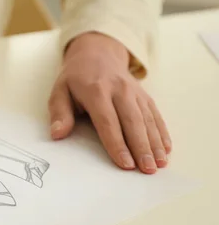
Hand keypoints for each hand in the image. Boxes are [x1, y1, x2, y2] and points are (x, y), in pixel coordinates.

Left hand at [48, 33, 171, 173]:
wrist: (97, 54)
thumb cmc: (75, 79)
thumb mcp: (59, 91)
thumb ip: (59, 113)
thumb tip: (57, 134)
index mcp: (96, 90)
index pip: (107, 121)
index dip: (116, 143)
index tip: (125, 163)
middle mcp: (119, 90)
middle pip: (132, 122)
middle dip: (141, 148)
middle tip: (147, 170)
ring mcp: (135, 92)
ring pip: (147, 120)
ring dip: (155, 143)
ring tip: (159, 164)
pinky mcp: (144, 95)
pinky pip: (155, 115)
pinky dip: (162, 133)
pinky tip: (166, 150)